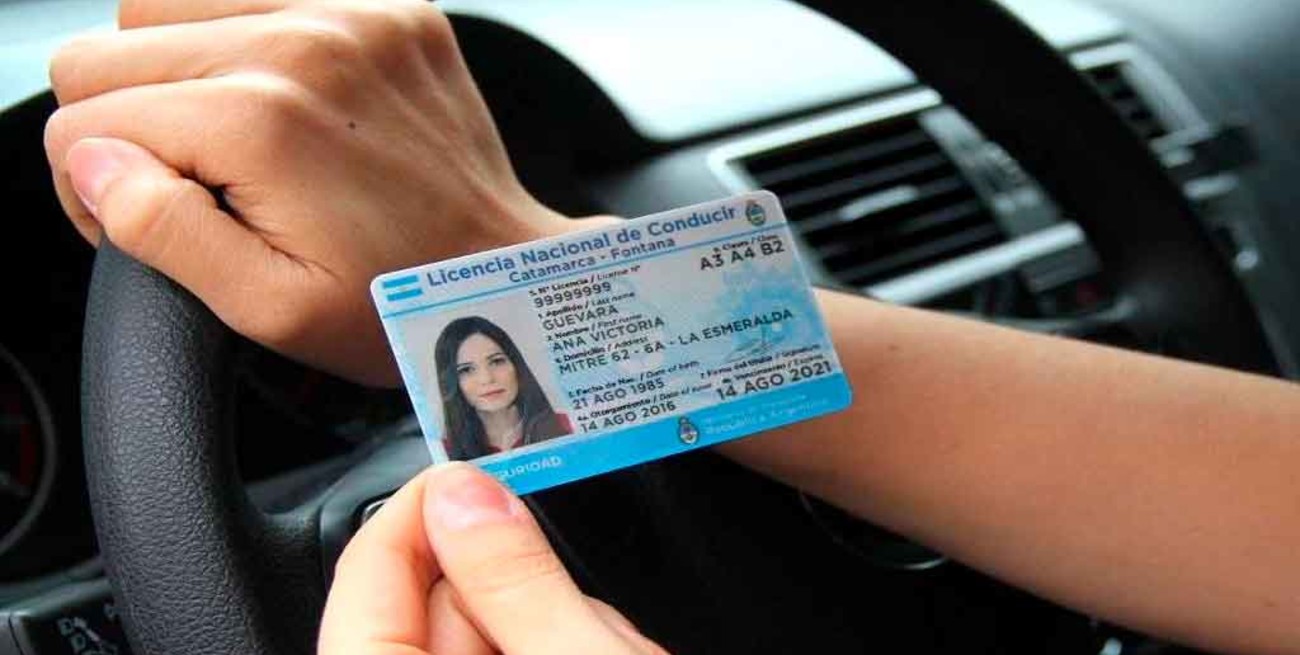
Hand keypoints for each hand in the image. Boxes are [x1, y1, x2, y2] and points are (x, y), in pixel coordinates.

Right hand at [45, 0, 574, 385]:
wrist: (504, 268)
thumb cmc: (394, 302)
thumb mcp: (272, 308)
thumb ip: (164, 232)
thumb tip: (95, 160)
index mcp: (258, 122)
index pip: (81, 123)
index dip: (99, 189)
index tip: (164, 224)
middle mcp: (300, 46)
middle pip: (109, 52)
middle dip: (129, 127)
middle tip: (196, 187)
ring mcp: (349, 16)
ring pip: (166, 9)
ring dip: (179, 77)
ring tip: (236, 146)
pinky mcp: (385, 9)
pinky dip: (245, 45)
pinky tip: (282, 107)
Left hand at [319, 463, 667, 654]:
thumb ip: (518, 580)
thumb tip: (465, 494)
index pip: (364, 581)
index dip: (414, 510)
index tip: (467, 468)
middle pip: (430, 607)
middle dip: (508, 582)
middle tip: (573, 595)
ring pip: (484, 632)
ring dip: (548, 619)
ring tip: (609, 649)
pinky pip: (518, 653)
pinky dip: (562, 644)